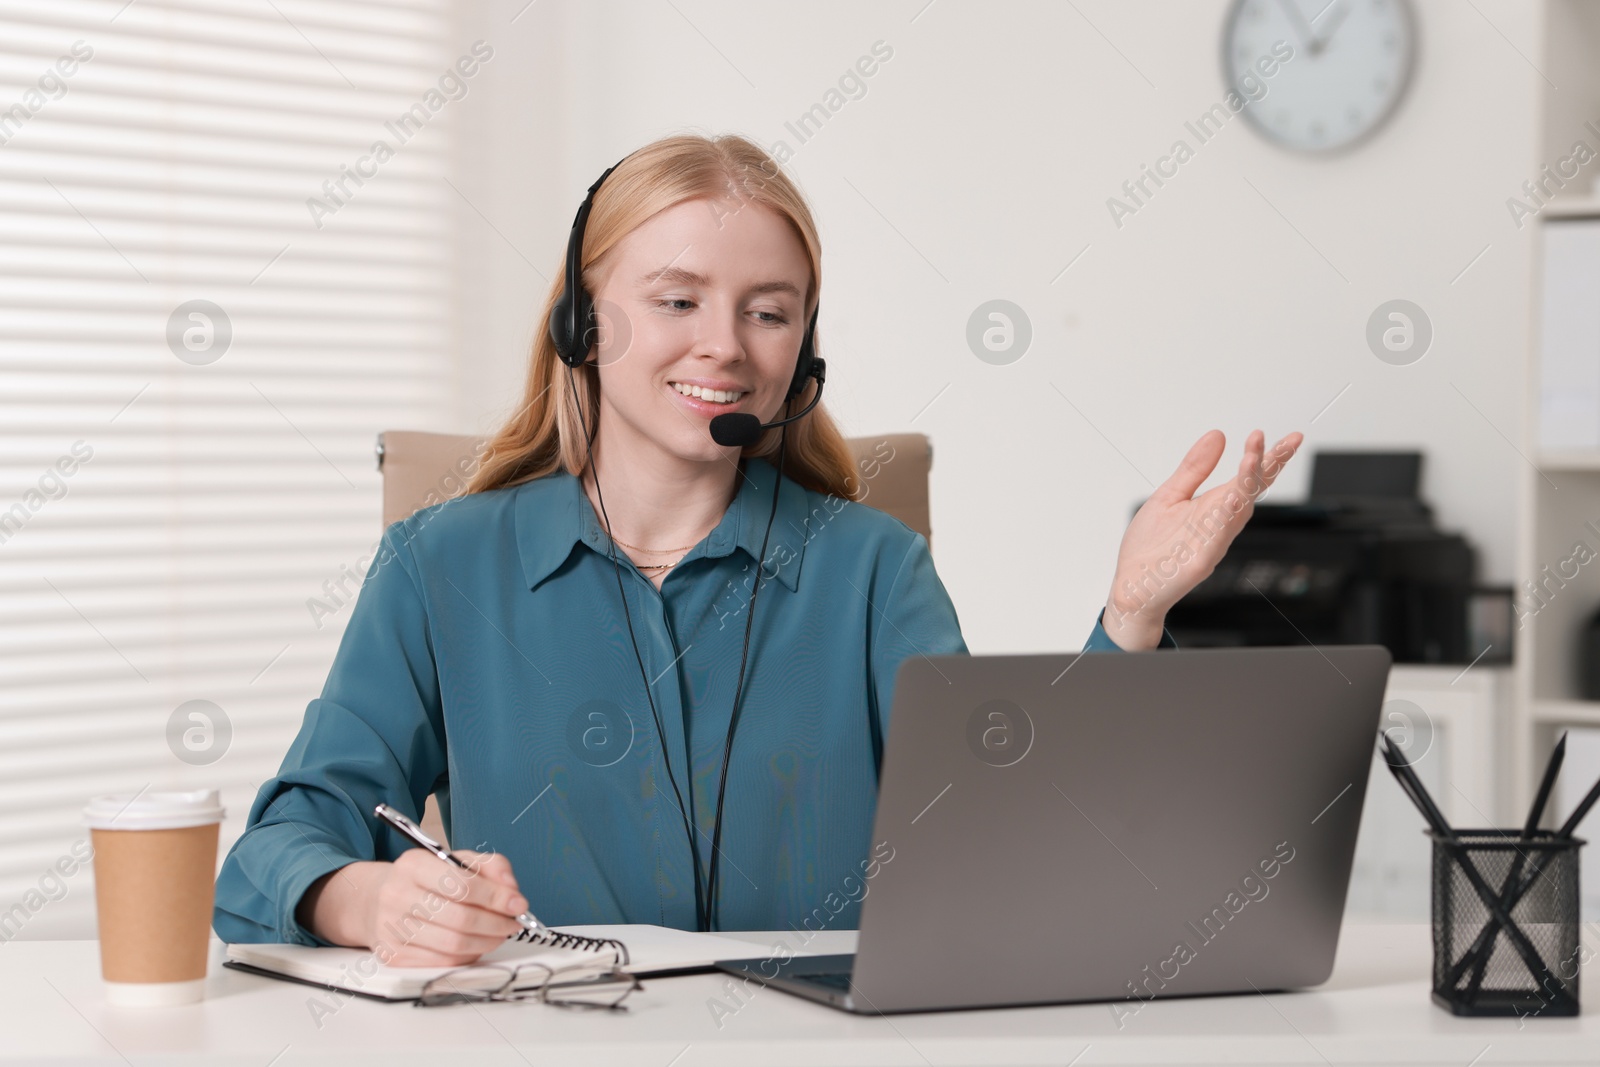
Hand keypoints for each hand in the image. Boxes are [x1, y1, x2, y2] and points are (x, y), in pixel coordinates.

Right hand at [298, 849, 529, 966]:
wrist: (376, 900)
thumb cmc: (424, 880)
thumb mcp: (455, 860)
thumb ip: (490, 866)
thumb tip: (512, 890)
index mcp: (412, 865)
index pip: (462, 884)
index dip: (496, 897)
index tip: (519, 903)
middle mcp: (396, 895)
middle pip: (460, 918)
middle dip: (496, 923)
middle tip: (514, 923)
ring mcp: (391, 928)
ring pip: (453, 944)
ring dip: (487, 942)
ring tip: (500, 934)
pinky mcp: (393, 955)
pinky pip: (442, 962)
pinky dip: (468, 956)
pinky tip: (477, 945)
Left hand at [1100, 429, 1302, 650]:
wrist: (1133, 587)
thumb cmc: (1150, 547)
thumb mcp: (1170, 495)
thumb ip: (1195, 468)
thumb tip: (1218, 435)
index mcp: (1215, 506)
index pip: (1249, 478)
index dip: (1269, 457)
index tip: (1291, 437)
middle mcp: (1220, 522)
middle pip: (1253, 490)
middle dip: (1270, 465)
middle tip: (1288, 441)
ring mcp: (1213, 541)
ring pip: (1239, 509)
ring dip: (1247, 483)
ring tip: (1253, 457)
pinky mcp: (1201, 560)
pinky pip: (1219, 536)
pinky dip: (1226, 517)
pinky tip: (1231, 498)